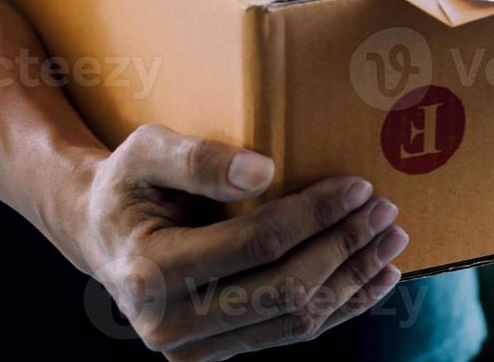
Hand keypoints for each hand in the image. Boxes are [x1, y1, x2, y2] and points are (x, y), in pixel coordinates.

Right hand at [73, 124, 407, 359]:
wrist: (102, 233)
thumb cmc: (129, 184)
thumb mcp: (146, 151)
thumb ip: (198, 159)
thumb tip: (264, 172)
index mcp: (151, 270)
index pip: (255, 244)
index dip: (314, 215)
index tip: (358, 185)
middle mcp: (170, 323)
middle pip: (282, 287)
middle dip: (342, 248)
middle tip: (385, 210)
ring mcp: (195, 347)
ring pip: (293, 320)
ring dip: (352, 280)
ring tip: (391, 240)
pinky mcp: (217, 352)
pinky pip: (289, 333)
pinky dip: (340, 307)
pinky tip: (376, 280)